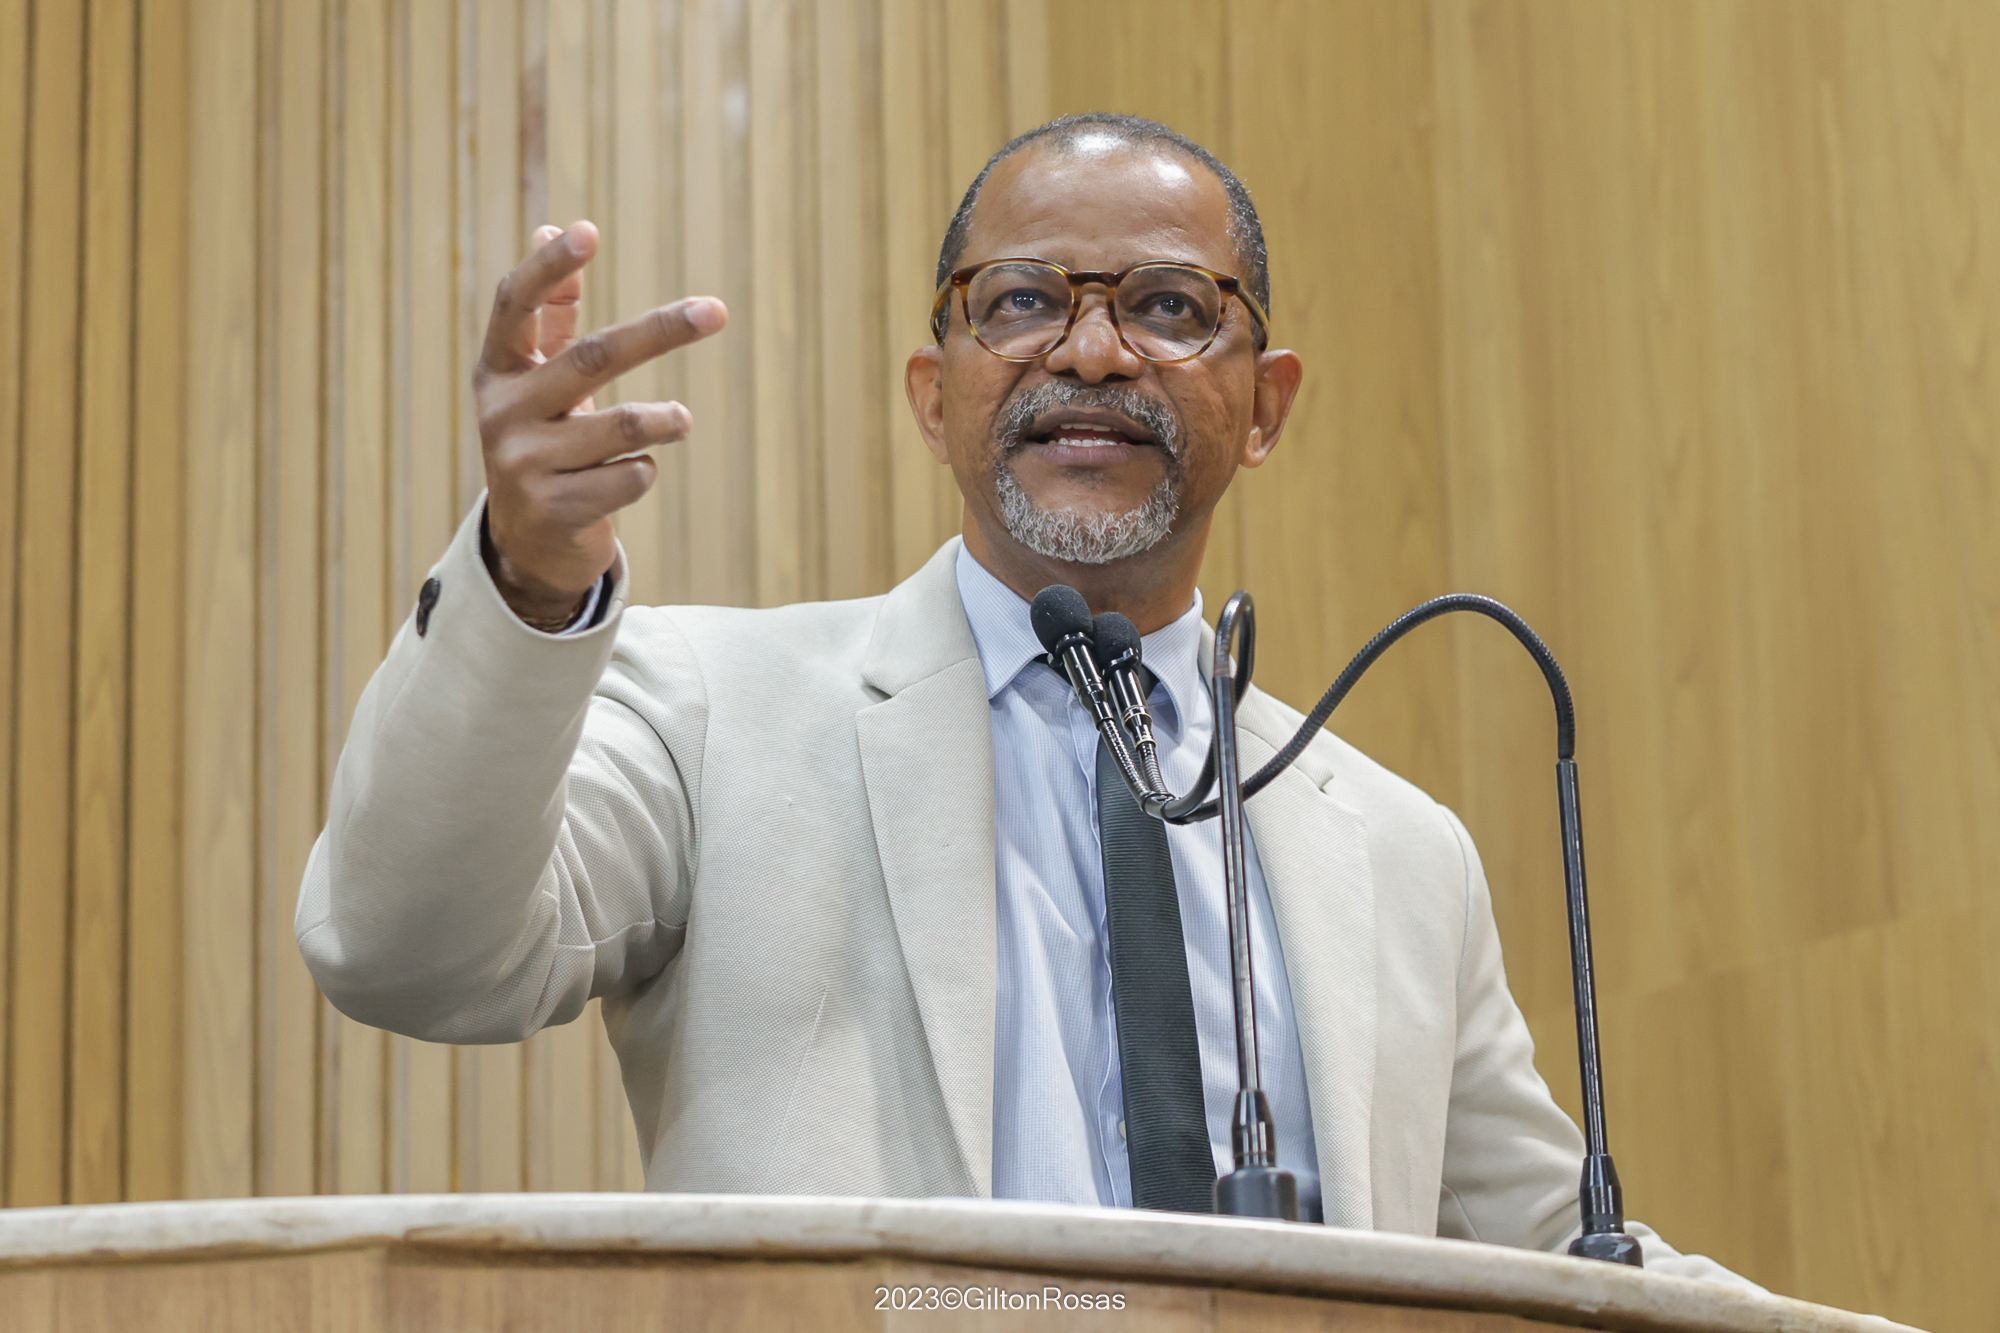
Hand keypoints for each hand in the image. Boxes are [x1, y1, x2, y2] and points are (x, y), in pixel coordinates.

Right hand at [475, 221, 727, 626]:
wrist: (528, 541)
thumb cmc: (544, 440)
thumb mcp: (537, 379)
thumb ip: (551, 313)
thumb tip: (552, 227)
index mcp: (499, 372)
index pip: (516, 306)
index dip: (549, 269)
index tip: (587, 231)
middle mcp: (504, 414)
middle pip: (592, 358)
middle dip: (661, 330)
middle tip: (716, 309)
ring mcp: (525, 465)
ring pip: (621, 427)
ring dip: (665, 419)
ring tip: (682, 418)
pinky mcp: (556, 511)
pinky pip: (630, 477)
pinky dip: (646, 469)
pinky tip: (634, 474)